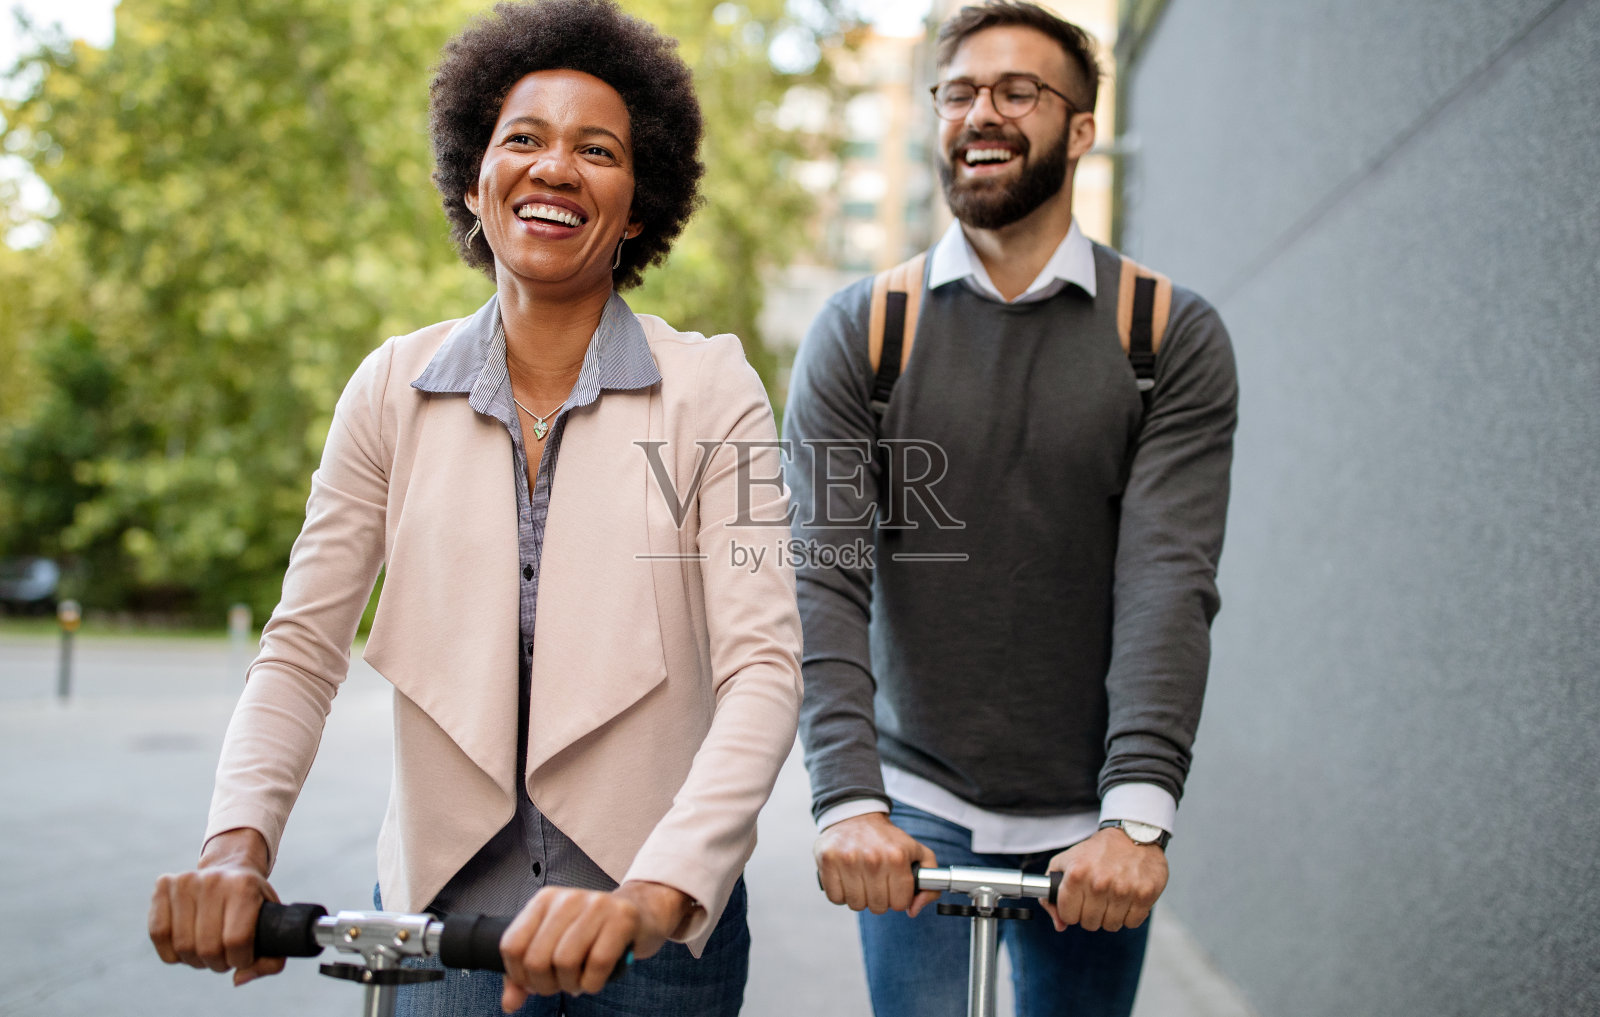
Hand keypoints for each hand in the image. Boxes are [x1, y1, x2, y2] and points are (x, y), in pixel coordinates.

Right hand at [148, 828, 283, 985]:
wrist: (231, 869)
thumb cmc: (252, 905)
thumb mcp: (272, 926)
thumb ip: (270, 961)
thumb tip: (238, 979)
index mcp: (245, 887)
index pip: (236, 940)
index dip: (240, 960)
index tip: (242, 957)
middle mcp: (214, 880)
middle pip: (208, 947)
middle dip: (218, 963)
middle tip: (224, 956)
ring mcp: (186, 881)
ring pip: (182, 946)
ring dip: (195, 960)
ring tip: (207, 950)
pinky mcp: (163, 886)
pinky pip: (158, 934)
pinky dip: (172, 951)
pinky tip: (186, 945)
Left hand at [499, 880, 689, 1009]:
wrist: (643, 912)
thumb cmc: (594, 932)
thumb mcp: (556, 944)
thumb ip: (527, 972)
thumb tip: (509, 1003)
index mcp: (544, 900)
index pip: (512, 945)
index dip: (519, 975)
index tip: (534, 981)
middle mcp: (567, 898)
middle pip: (537, 958)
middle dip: (546, 984)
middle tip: (561, 985)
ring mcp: (596, 905)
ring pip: (565, 962)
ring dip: (571, 985)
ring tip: (579, 981)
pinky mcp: (622, 918)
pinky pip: (598, 964)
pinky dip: (593, 983)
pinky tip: (596, 979)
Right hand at [813, 812, 939, 916]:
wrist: (856, 814)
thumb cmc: (887, 839)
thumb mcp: (918, 853)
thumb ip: (930, 884)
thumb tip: (913, 910)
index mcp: (897, 857)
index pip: (899, 903)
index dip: (898, 898)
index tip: (893, 887)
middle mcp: (873, 859)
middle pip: (878, 907)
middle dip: (879, 898)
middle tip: (876, 882)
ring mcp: (848, 860)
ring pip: (856, 904)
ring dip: (859, 896)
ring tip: (861, 878)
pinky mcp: (828, 860)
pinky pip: (836, 898)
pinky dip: (841, 893)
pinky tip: (846, 878)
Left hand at [1042, 827, 1167, 932]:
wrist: (1133, 834)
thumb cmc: (1098, 851)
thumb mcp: (1065, 862)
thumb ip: (1051, 893)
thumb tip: (1059, 925)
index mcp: (1077, 874)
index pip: (1068, 915)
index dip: (1072, 910)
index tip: (1078, 902)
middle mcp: (1099, 882)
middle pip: (1089, 923)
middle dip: (1091, 913)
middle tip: (1097, 897)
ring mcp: (1124, 890)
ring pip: (1111, 926)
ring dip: (1111, 915)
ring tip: (1112, 896)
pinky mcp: (1145, 895)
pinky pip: (1132, 923)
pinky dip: (1129, 915)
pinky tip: (1127, 897)